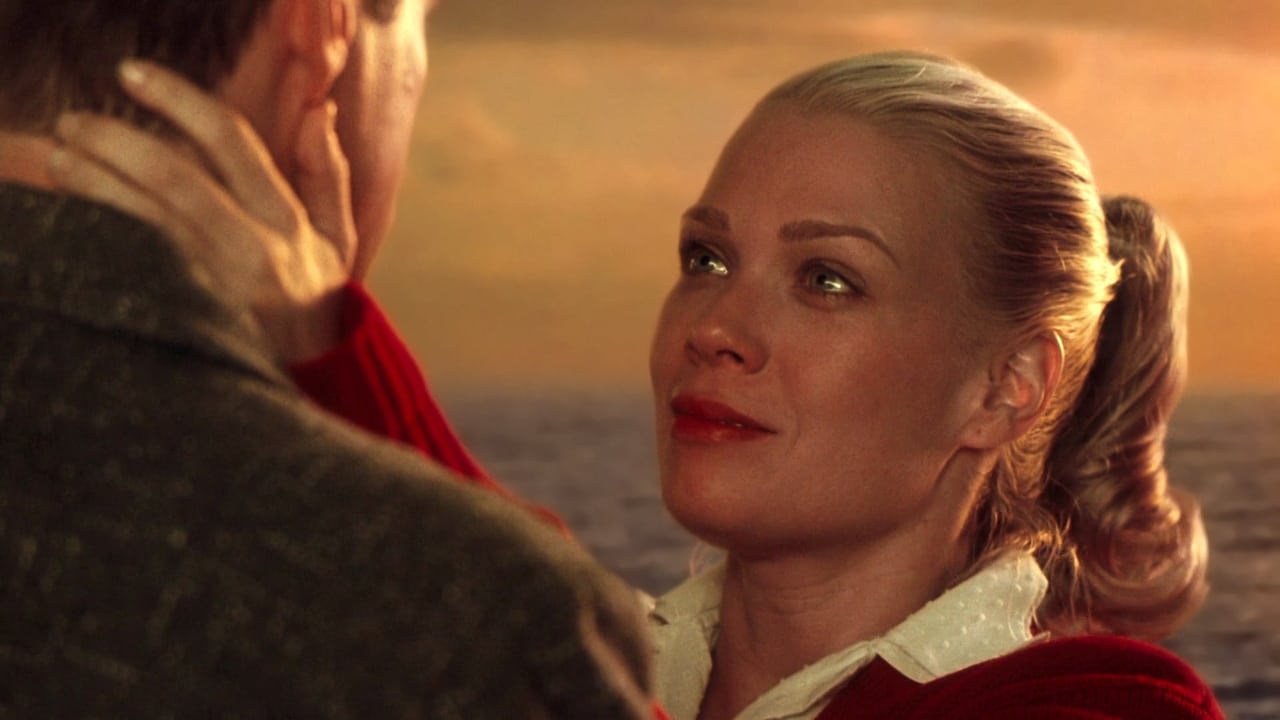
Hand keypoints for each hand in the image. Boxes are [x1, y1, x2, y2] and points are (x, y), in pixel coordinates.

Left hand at [47, 59, 358, 361]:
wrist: (321, 389)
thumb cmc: (320, 311)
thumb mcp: (339, 242)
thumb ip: (329, 174)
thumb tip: (318, 109)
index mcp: (289, 222)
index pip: (231, 140)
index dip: (179, 98)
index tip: (132, 75)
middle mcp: (255, 250)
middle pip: (173, 175)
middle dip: (114, 139)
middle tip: (74, 123)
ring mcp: (219, 287)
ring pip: (143, 218)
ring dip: (93, 182)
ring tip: (62, 159)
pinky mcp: (189, 318)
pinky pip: (133, 264)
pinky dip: (100, 231)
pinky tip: (76, 213)